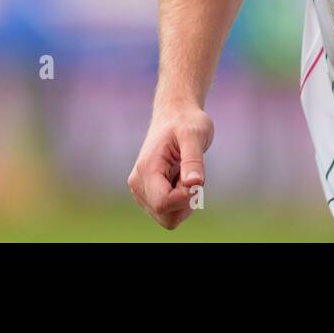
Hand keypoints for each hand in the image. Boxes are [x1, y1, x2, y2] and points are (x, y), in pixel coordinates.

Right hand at [127, 102, 213, 229]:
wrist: (175, 115)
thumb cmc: (186, 121)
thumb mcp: (195, 134)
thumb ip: (193, 159)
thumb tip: (195, 183)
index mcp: (147, 169)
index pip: (163, 203)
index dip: (185, 197)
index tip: (195, 177)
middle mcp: (138, 183)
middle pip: (165, 216)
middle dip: (185, 201)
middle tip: (190, 173)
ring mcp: (141, 190)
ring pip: (167, 218)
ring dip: (183, 201)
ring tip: (185, 174)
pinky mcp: (148, 194)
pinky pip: (168, 213)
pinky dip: (181, 201)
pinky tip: (181, 178)